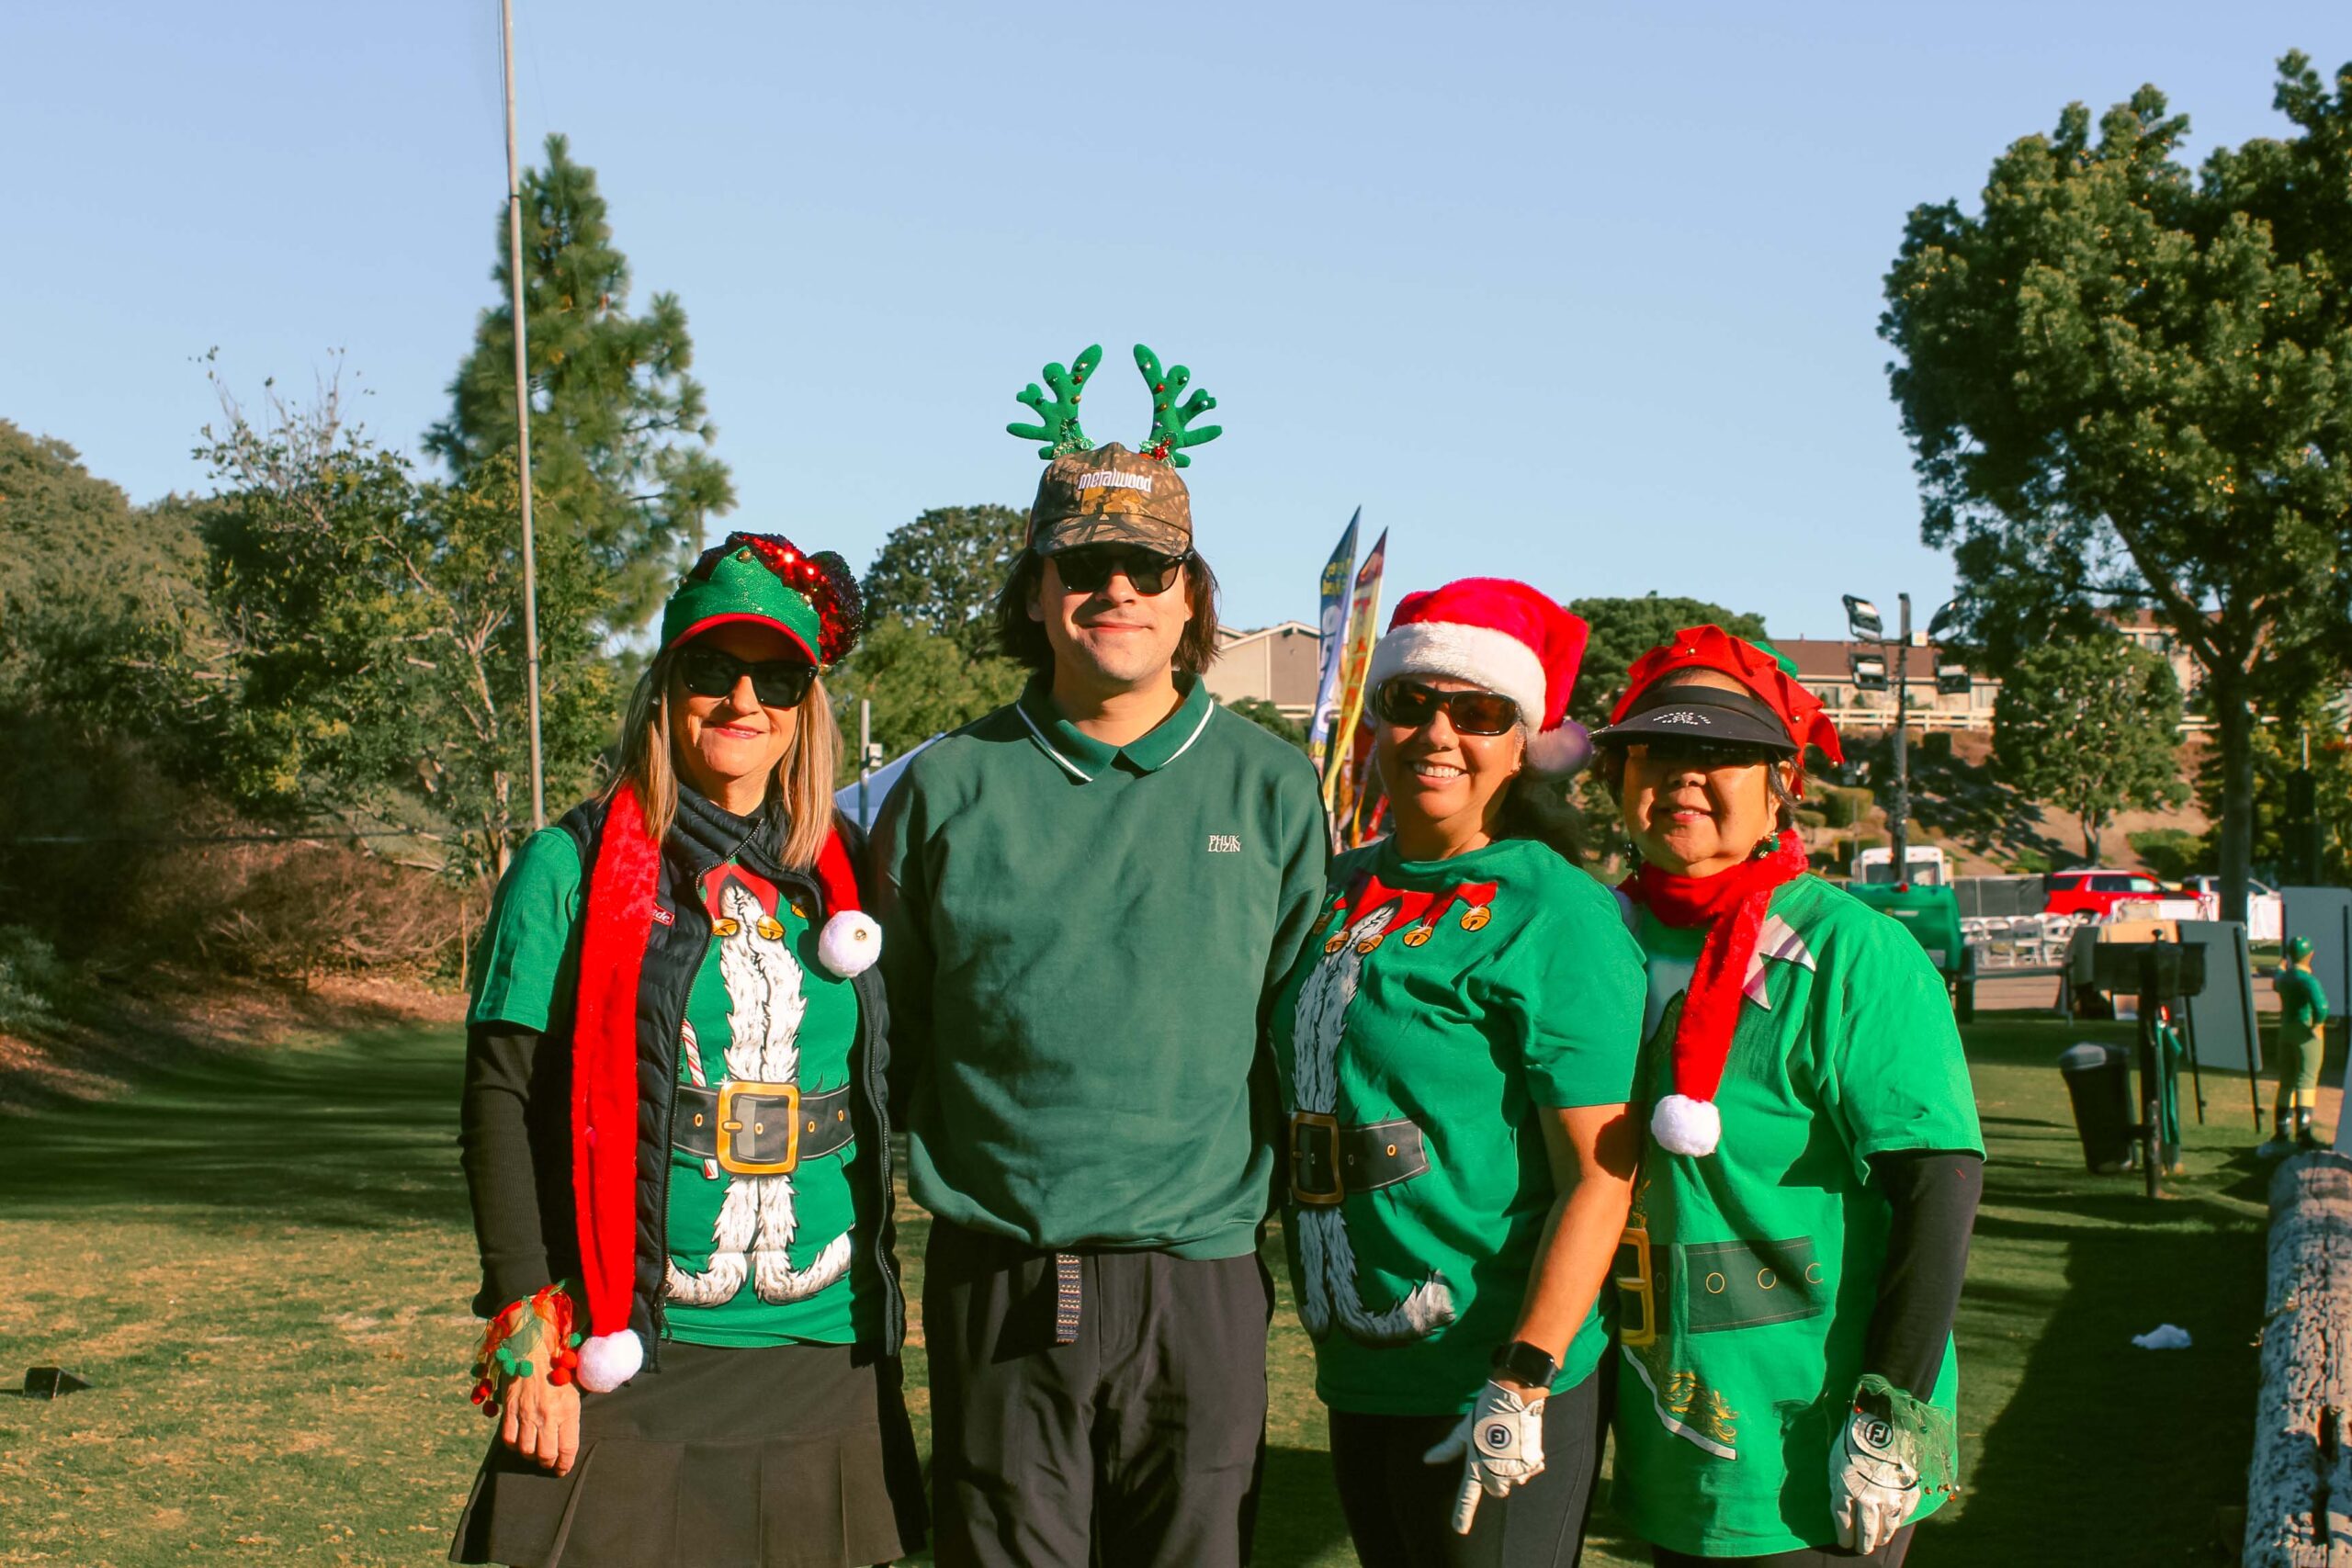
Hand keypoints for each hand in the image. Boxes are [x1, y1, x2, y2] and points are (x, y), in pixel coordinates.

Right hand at [499, 1364, 581, 1474]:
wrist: (532, 1351)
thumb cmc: (557, 1371)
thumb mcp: (575, 1390)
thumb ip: (573, 1414)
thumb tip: (572, 1438)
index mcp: (567, 1409)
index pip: (568, 1448)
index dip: (565, 1464)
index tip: (563, 1469)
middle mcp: (547, 1414)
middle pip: (546, 1455)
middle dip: (548, 1464)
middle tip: (549, 1462)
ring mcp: (527, 1413)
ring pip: (526, 1450)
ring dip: (530, 1457)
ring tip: (534, 1453)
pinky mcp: (510, 1410)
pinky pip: (509, 1439)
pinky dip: (513, 1446)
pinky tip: (519, 1442)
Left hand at [1422, 1379, 1546, 1533]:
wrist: (1514, 1397)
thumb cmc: (1485, 1412)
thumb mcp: (1463, 1430)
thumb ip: (1448, 1450)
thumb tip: (1428, 1460)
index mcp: (1476, 1464)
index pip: (1467, 1496)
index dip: (1462, 1514)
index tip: (1459, 1530)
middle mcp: (1495, 1472)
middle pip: (1496, 1490)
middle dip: (1495, 1478)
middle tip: (1494, 1452)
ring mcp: (1515, 1470)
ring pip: (1512, 1482)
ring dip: (1511, 1470)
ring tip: (1508, 1445)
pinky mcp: (1532, 1464)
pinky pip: (1528, 1472)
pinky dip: (1525, 1462)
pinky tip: (1520, 1444)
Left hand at [1829, 1393, 1917, 1553]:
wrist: (1883, 1421)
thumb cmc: (1852, 1439)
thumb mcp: (1836, 1461)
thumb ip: (1839, 1485)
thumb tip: (1843, 1504)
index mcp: (1845, 1490)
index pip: (1844, 1523)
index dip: (1844, 1536)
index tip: (1844, 1543)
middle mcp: (1868, 1499)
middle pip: (1866, 1530)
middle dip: (1864, 1543)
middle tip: (1863, 1549)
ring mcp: (1891, 1497)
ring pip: (1887, 1527)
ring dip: (1882, 1536)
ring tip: (1879, 1541)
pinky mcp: (1909, 1491)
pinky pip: (1904, 1514)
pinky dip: (1899, 1522)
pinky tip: (1894, 1524)